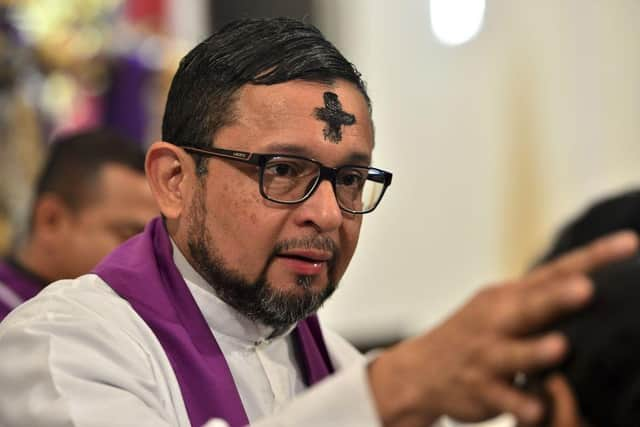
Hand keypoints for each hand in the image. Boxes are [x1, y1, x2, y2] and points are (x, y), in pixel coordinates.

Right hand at [368, 230, 637, 426]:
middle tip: (586, 288)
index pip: (555, 271)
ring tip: (558, 347)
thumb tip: (593, 287)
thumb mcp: (500, 310)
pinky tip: (536, 410)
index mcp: (508, 297)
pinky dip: (519, 403)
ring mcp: (486, 354)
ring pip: (513, 353)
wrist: (420, 370)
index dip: (593, 258)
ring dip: (536, 352)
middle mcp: (497, 320)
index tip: (630, 242)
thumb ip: (541, 301)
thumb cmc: (475, 336)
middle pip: (531, 307)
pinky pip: (502, 398)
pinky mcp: (479, 388)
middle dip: (557, 298)